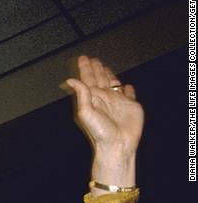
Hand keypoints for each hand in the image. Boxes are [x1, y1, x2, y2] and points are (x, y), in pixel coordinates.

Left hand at [65, 55, 142, 191]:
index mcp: (93, 98)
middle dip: (96, 69)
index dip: (85, 68)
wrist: (118, 145)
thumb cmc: (99, 131)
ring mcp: (118, 102)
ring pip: (113, 84)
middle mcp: (105, 98)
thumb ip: (81, 95)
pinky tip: (126, 85)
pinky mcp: (131, 106)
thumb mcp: (86, 112)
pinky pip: (129, 93)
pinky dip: (128, 88)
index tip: (83, 58)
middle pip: (99, 79)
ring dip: (109, 75)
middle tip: (93, 59)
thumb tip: (70, 80)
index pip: (88, 79)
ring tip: (105, 67)